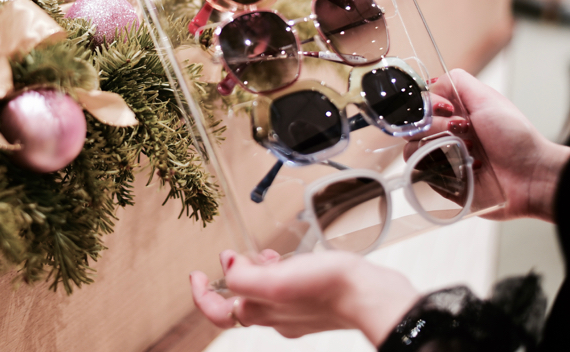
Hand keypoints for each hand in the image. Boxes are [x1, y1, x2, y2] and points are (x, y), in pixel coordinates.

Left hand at [190, 249, 419, 344]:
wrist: (372, 295)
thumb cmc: (330, 288)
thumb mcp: (277, 281)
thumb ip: (245, 277)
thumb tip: (227, 264)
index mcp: (262, 313)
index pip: (218, 313)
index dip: (202, 295)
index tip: (196, 274)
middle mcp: (276, 316)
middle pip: (240, 302)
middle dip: (232, 277)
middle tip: (232, 256)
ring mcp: (296, 312)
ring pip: (264, 294)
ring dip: (256, 272)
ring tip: (263, 254)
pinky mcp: (314, 302)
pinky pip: (287, 289)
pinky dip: (279, 272)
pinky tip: (288, 259)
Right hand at [418, 68, 569, 221]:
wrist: (532, 174)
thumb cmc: (516, 137)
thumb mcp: (488, 98)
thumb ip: (457, 81)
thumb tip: (429, 84)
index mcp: (452, 113)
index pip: (418, 104)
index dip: (426, 104)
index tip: (447, 108)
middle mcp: (443, 134)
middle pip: (412, 125)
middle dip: (436, 125)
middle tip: (463, 129)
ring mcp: (441, 158)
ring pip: (412, 148)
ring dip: (440, 147)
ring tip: (469, 150)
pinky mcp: (442, 182)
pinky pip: (421, 173)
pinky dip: (441, 168)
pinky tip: (467, 166)